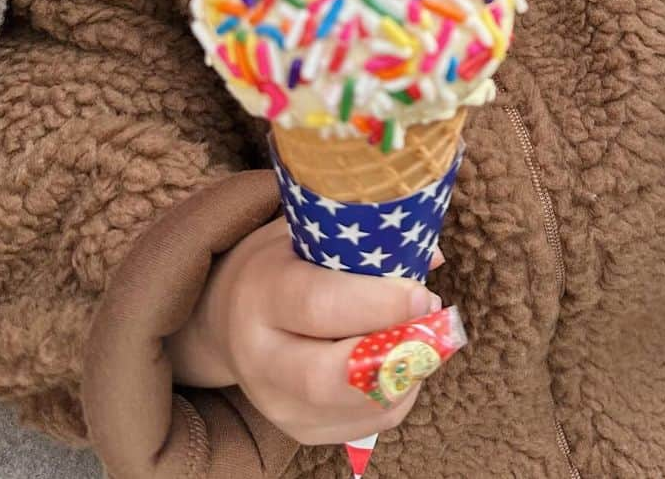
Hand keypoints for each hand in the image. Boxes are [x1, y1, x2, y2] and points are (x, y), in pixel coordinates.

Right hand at [166, 218, 446, 445]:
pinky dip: (402, 391)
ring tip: (425, 331)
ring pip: (360, 406)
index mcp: (261, 294)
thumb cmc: (286, 262)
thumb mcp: (311, 233)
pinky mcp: (302, 430)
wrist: (233, 315)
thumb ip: (365, 239)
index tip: (421, 293)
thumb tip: (431, 255)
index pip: (318, 306)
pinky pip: (372, 423)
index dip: (378, 303)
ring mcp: (278, 404)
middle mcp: (260, 358)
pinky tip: (402, 356)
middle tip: (431, 316)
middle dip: (395, 348)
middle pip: (330, 376)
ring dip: (408, 371)